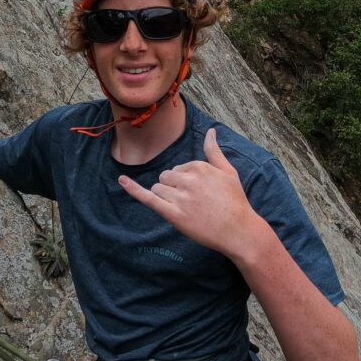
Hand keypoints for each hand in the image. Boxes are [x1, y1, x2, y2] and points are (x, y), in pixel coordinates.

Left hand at [118, 128, 258, 258]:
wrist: (238, 230)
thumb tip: (210, 131)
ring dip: (166, 197)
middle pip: (166, 177)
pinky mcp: (173, 214)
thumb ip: (214, 151)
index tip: (200, 193)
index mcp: (199, 167)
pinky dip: (133, 189)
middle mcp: (187, 179)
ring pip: (158, 189)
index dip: (186, 182)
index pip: (179, 169)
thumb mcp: (228, 171)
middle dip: (173, 188)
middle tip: (193, 203)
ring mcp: (180, 197)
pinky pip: (148, 198)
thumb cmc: (235, 201)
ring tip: (187, 210)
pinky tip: (122, 181)